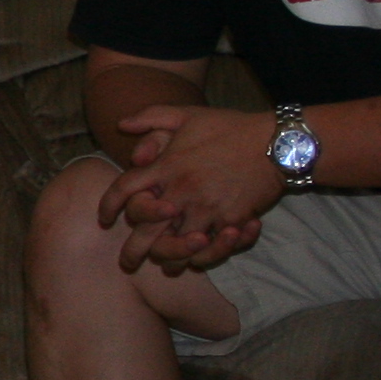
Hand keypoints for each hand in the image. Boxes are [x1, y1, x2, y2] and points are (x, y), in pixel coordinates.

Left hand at [101, 106, 282, 271]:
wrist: (277, 143)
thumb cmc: (230, 127)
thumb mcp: (188, 114)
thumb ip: (151, 117)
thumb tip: (121, 124)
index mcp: (166, 166)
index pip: (125, 190)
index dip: (109, 206)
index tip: (104, 220)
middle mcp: (181, 190)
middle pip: (145, 231)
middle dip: (133, 252)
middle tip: (127, 263)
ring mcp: (206, 208)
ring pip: (177, 247)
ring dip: (169, 259)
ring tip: (165, 265)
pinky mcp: (230, 220)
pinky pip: (209, 249)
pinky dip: (203, 257)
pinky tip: (196, 259)